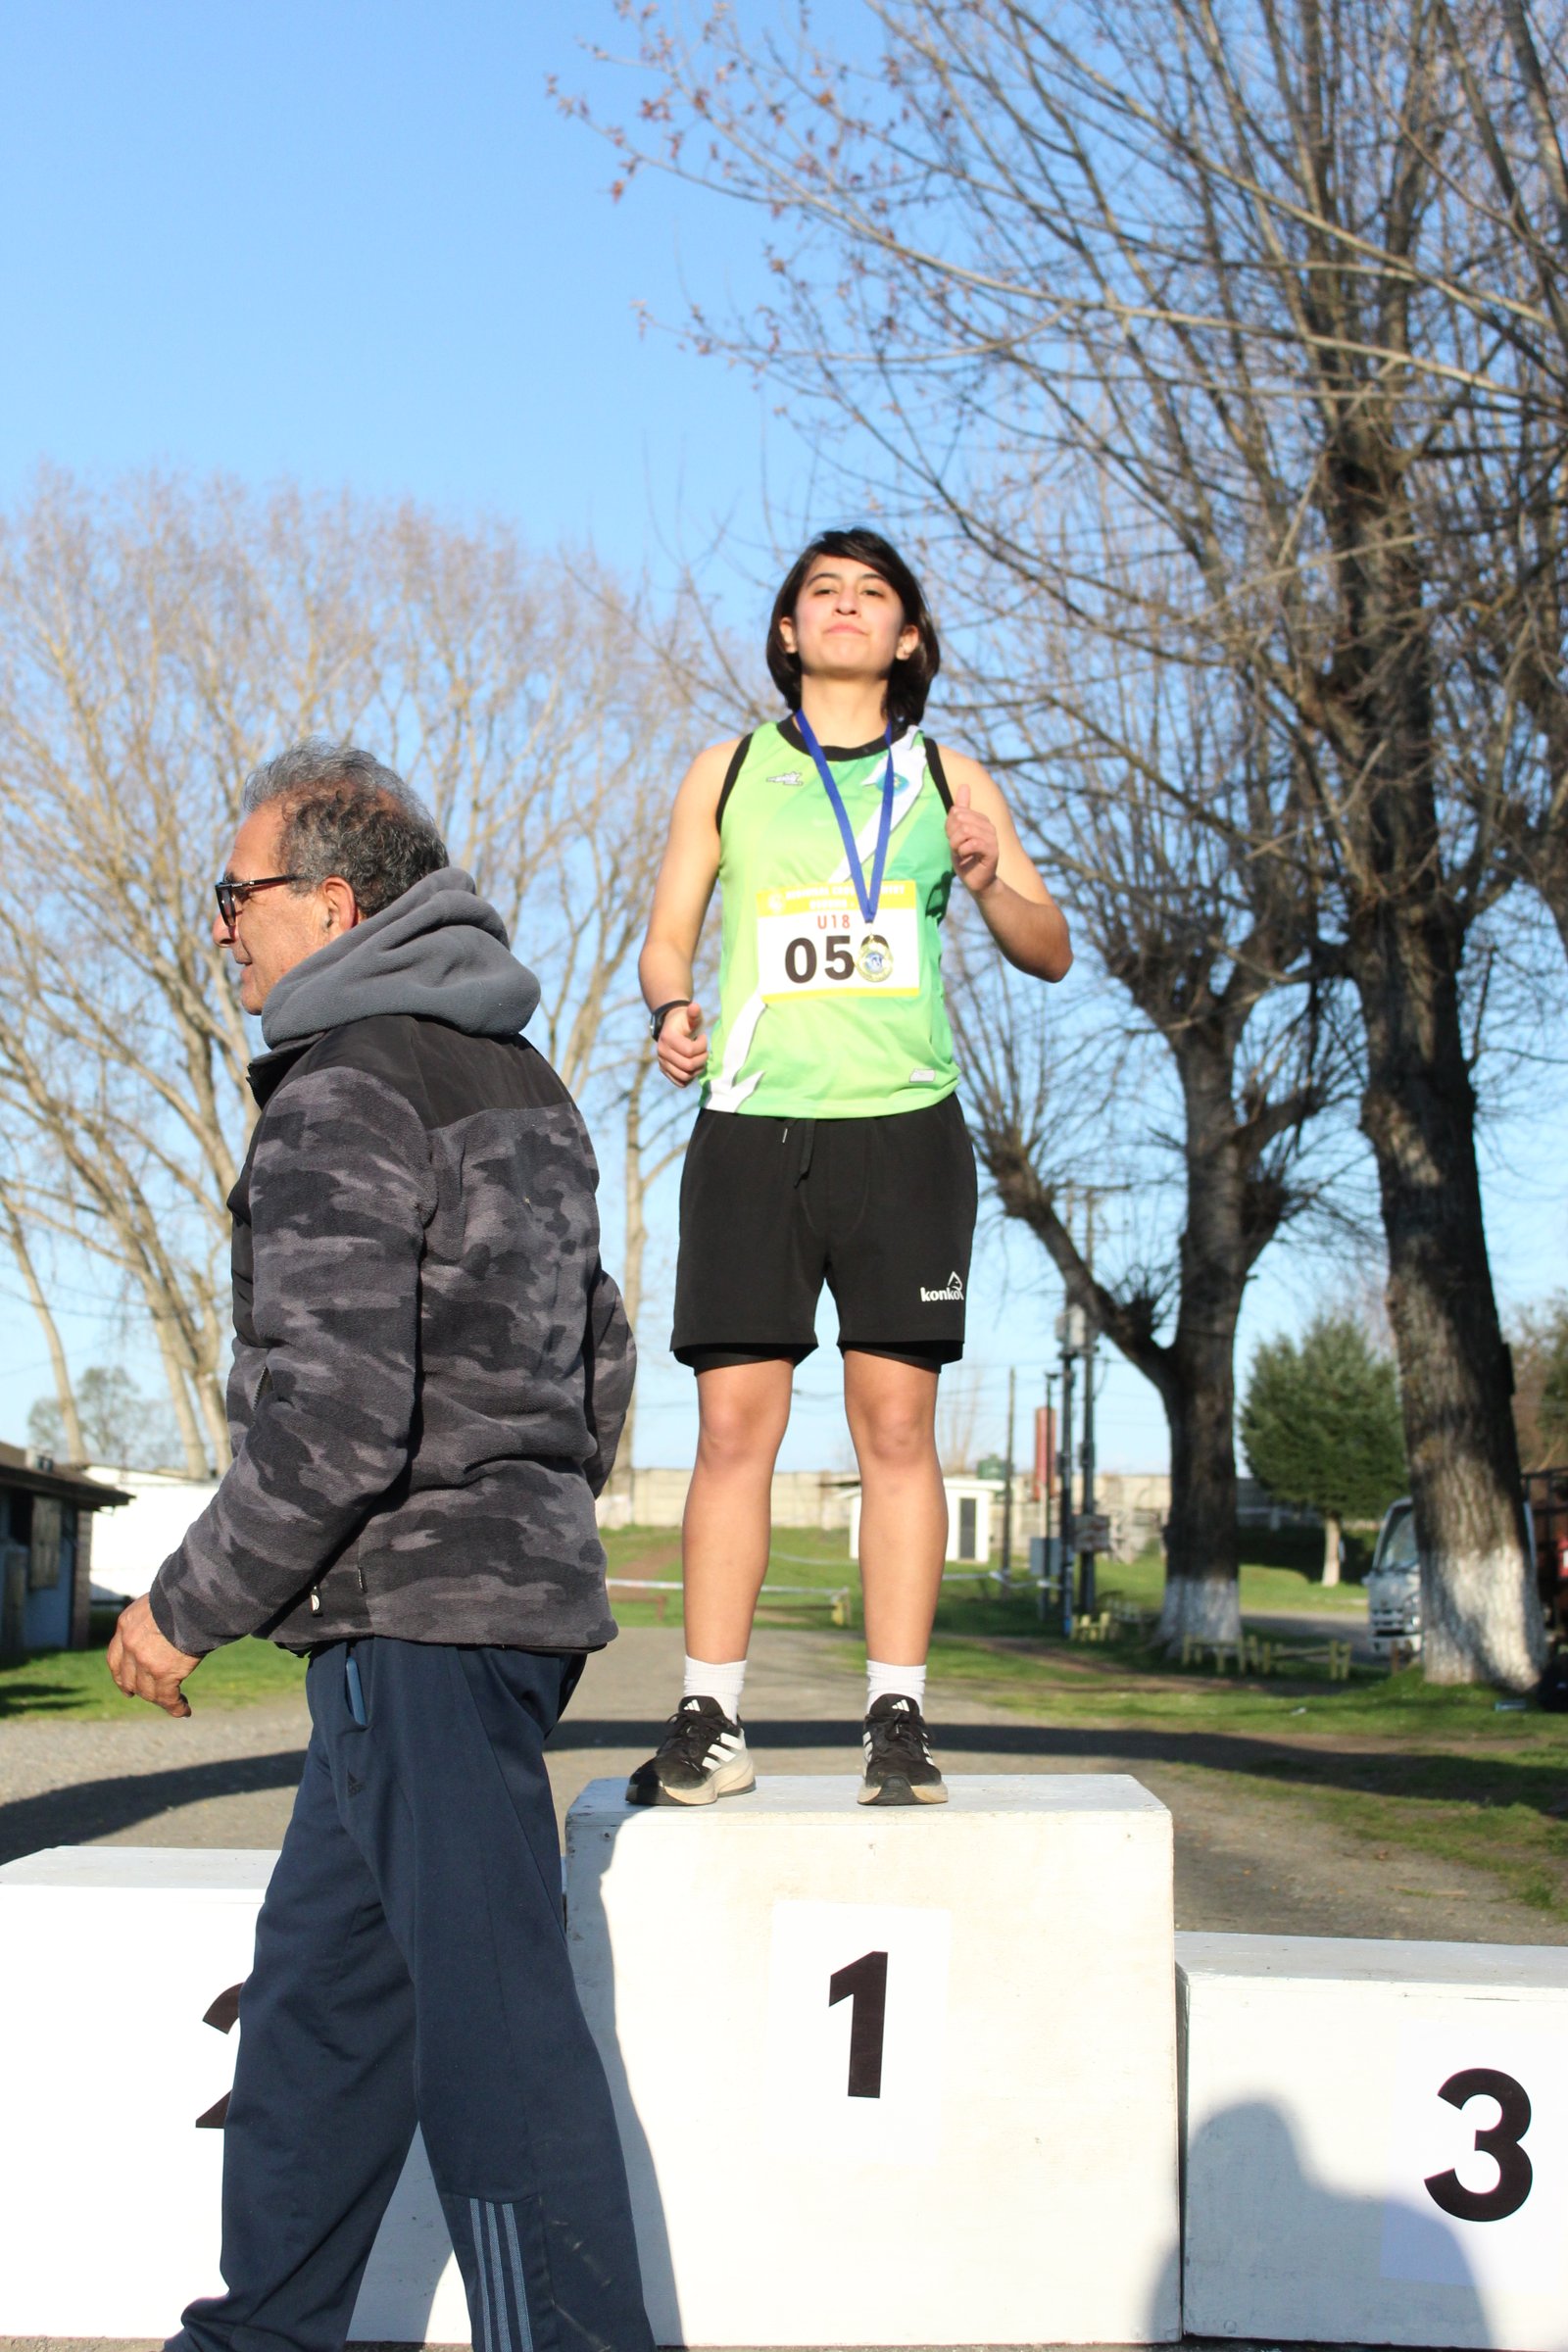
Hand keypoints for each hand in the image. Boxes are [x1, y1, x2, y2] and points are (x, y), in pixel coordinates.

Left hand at [106, 1595, 200, 1716]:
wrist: (193, 1599)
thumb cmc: (184, 1596)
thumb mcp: (157, 1604)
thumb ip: (152, 1619)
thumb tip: (164, 1627)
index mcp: (125, 1625)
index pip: (115, 1658)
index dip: (121, 1675)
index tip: (127, 1687)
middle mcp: (129, 1645)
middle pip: (129, 1678)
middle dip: (139, 1690)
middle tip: (151, 1697)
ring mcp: (144, 1661)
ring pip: (148, 1691)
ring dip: (162, 1700)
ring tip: (177, 1704)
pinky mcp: (164, 1673)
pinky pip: (168, 1698)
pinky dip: (176, 1707)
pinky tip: (184, 1711)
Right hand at [657, 999, 708, 1087]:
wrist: (672, 1027)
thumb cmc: (685, 1021)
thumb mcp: (691, 1015)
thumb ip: (693, 1013)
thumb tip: (694, 1007)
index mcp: (668, 1038)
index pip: (690, 1051)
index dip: (702, 1046)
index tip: (703, 1037)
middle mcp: (662, 1052)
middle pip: (688, 1066)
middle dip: (702, 1059)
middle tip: (704, 1051)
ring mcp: (662, 1063)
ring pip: (685, 1076)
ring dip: (697, 1069)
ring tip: (699, 1058)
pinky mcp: (665, 1071)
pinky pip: (680, 1082)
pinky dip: (690, 1077)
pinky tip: (694, 1066)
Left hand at [946, 781, 1000, 895]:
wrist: (977, 881)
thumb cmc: (966, 858)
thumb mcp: (957, 833)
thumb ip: (960, 811)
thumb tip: (964, 785)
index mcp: (980, 819)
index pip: (956, 812)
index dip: (949, 827)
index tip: (954, 840)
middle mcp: (988, 825)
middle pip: (960, 819)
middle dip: (952, 836)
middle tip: (957, 848)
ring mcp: (992, 837)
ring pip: (965, 830)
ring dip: (956, 845)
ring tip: (961, 852)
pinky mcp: (993, 850)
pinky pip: (972, 843)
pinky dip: (963, 851)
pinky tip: (966, 856)